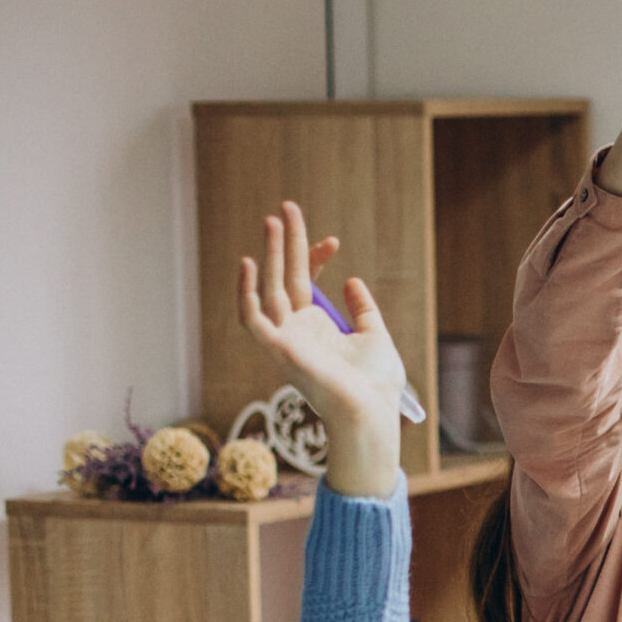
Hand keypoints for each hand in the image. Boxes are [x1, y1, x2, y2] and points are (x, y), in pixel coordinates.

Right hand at [239, 201, 406, 430]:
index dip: (315, 258)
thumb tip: (352, 280)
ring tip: (274, 220)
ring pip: (270, 288)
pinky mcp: (279, 350)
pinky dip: (246, 293)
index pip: (306, 282)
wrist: (373, 413)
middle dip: (286, 243)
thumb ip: (363, 309)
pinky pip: (252, 319)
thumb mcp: (375, 337)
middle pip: (285, 277)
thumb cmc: (375, 385)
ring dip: (272, 254)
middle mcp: (296, 330)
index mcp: (316, 327)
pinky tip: (249, 263)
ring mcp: (285, 339)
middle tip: (287, 208)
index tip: (333, 240)